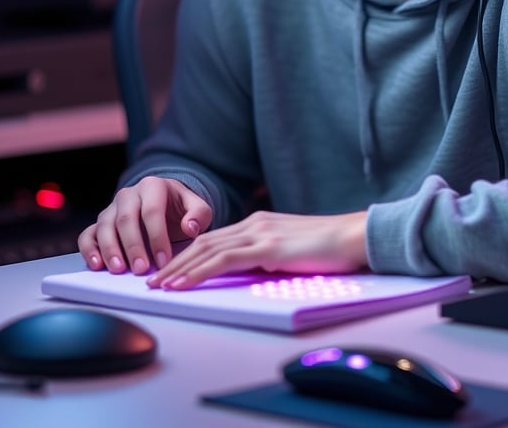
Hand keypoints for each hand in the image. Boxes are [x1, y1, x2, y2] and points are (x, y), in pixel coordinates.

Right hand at [77, 176, 212, 275]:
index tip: (164, 261)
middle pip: (126, 219)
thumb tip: (189, 227)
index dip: (157, 237)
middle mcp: (128, 194)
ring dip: (110, 249)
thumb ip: (198, 215)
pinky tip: (96, 265)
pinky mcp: (100, 223)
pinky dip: (89, 249)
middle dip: (133, 246)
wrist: (165, 204)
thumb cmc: (180, 208)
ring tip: (118, 269)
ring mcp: (111, 208)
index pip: (152, 211)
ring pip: (105, 226)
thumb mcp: (197, 207)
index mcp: (153, 186)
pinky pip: (88, 234)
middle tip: (141, 269)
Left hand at [146, 209, 368, 289]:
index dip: (189, 254)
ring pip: (207, 250)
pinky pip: (222, 261)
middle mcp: (255, 223)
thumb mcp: (292, 250)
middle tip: (153, 280)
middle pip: (204, 241)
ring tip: (159, 285)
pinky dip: (197, 272)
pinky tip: (181, 284)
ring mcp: (260, 232)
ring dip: (179, 268)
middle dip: (175, 261)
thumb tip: (254, 272)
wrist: (354, 237)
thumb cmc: (330, 248)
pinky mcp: (267, 247)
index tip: (170, 270)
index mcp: (261, 222)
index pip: (215, 238)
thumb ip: (271, 255)